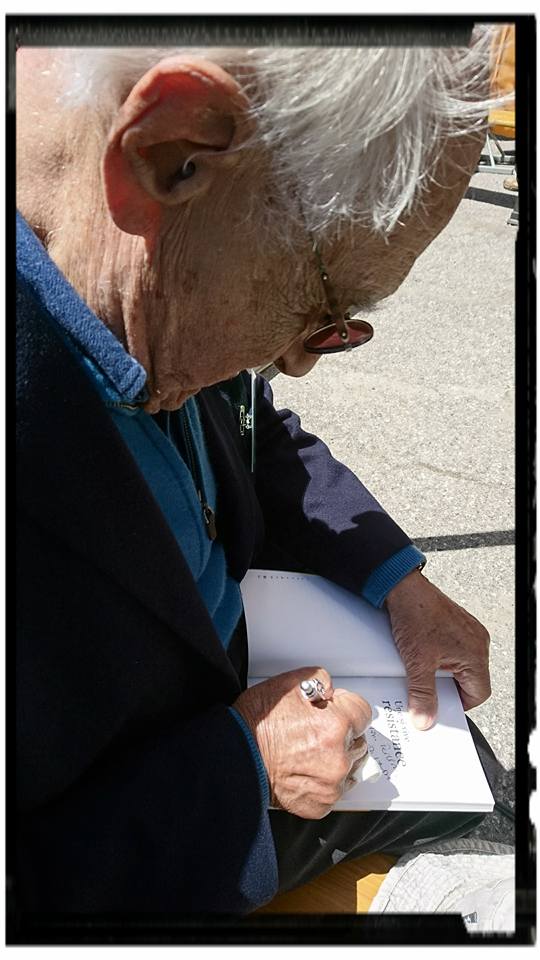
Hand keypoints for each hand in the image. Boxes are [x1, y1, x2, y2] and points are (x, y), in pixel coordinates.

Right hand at [233, 667, 371, 818]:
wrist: (234, 756)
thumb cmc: (256, 723)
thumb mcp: (290, 683)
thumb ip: (321, 681)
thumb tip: (332, 691)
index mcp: (335, 724)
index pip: (363, 712)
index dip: (346, 707)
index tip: (334, 709)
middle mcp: (338, 757)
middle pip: (358, 741)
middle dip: (342, 733)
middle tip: (315, 730)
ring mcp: (330, 784)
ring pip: (349, 767)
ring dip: (336, 759)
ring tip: (308, 751)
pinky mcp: (320, 804)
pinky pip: (334, 791)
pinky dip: (323, 782)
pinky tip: (305, 770)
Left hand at [385, 569, 490, 729]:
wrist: (403, 587)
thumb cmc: (415, 615)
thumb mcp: (417, 663)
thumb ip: (422, 695)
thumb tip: (425, 719)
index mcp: (475, 654)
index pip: (478, 695)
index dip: (458, 706)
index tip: (440, 708)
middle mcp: (477, 642)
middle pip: (470, 681)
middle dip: (447, 689)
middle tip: (428, 692)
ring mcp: (468, 632)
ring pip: (460, 666)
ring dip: (442, 673)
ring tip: (423, 671)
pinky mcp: (457, 625)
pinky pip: (454, 651)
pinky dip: (440, 659)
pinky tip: (422, 657)